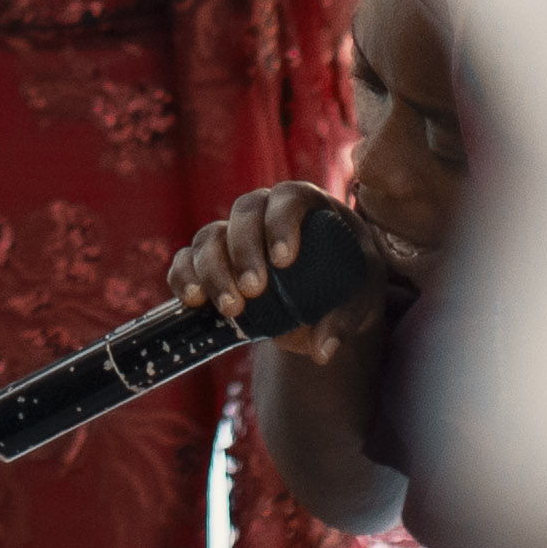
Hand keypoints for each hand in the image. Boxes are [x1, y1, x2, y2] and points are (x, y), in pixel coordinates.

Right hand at [168, 182, 388, 363]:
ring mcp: (233, 234)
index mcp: (307, 204)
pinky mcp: (211, 260)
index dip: (280, 223)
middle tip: (254, 290)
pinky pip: (186, 261)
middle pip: (243, 212)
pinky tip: (195, 301)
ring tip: (233, 309)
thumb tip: (323, 350)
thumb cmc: (348, 286)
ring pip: (209, 236)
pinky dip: (184, 278)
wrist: (323, 300)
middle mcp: (265, 211)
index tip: (283, 261)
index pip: (288, 198)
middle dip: (243, 250)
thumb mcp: (362, 298)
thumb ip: (346, 318)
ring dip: (213, 271)